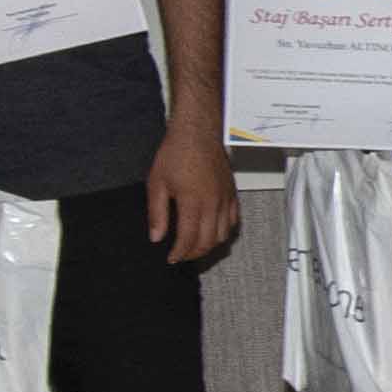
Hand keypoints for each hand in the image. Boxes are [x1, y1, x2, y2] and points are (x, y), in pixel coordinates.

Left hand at [146, 116, 243, 264]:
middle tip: (180, 256)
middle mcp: (213, 203)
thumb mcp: (157, 183)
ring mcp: (225, 199)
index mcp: (193, 202)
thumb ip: (157, 213)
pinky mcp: (232, 193)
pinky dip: (224, 232)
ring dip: (209, 246)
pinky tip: (212, 231)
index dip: (179, 253)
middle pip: (208, 241)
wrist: (197, 132)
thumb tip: (156, 237)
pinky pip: (234, 221)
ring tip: (195, 247)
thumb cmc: (176, 153)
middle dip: (193, 254)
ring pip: (223, 234)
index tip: (171, 259)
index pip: (189, 239)